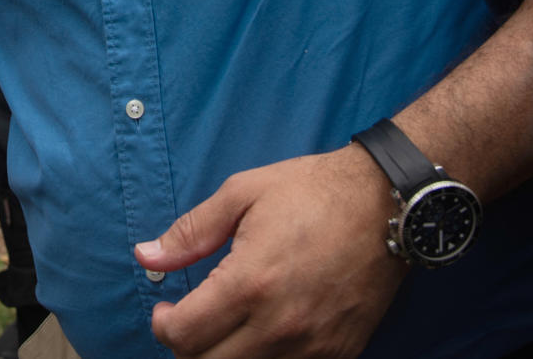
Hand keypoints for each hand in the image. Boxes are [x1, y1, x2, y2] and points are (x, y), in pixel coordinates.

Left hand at [138, 148, 407, 358]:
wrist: (386, 202)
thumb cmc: (313, 191)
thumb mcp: (242, 194)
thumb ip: (190, 232)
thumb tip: (146, 257)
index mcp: (250, 283)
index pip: (184, 336)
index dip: (162, 326)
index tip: (167, 309)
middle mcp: (280, 325)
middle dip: (188, 349)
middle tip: (191, 322)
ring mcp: (313, 346)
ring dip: (225, 357)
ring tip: (226, 327)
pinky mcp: (340, 353)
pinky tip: (262, 333)